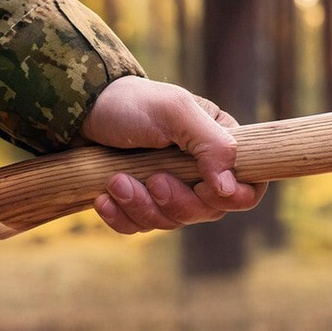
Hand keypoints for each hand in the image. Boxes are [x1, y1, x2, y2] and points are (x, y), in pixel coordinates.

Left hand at [77, 76, 266, 233]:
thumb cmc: (133, 103)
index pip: (249, 187)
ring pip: (172, 222)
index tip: (202, 187)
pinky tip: (103, 198)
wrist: (82, 110)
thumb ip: (212, 145)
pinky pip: (141, 227)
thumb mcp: (176, 112)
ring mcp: (172, 189)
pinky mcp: (142, 202)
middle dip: (176, 201)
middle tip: (153, 179)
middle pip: (209, 211)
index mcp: (221, 145)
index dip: (232, 198)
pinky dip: (121, 217)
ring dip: (142, 206)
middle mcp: (202, 171)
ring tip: (116, 180)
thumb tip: (228, 188)